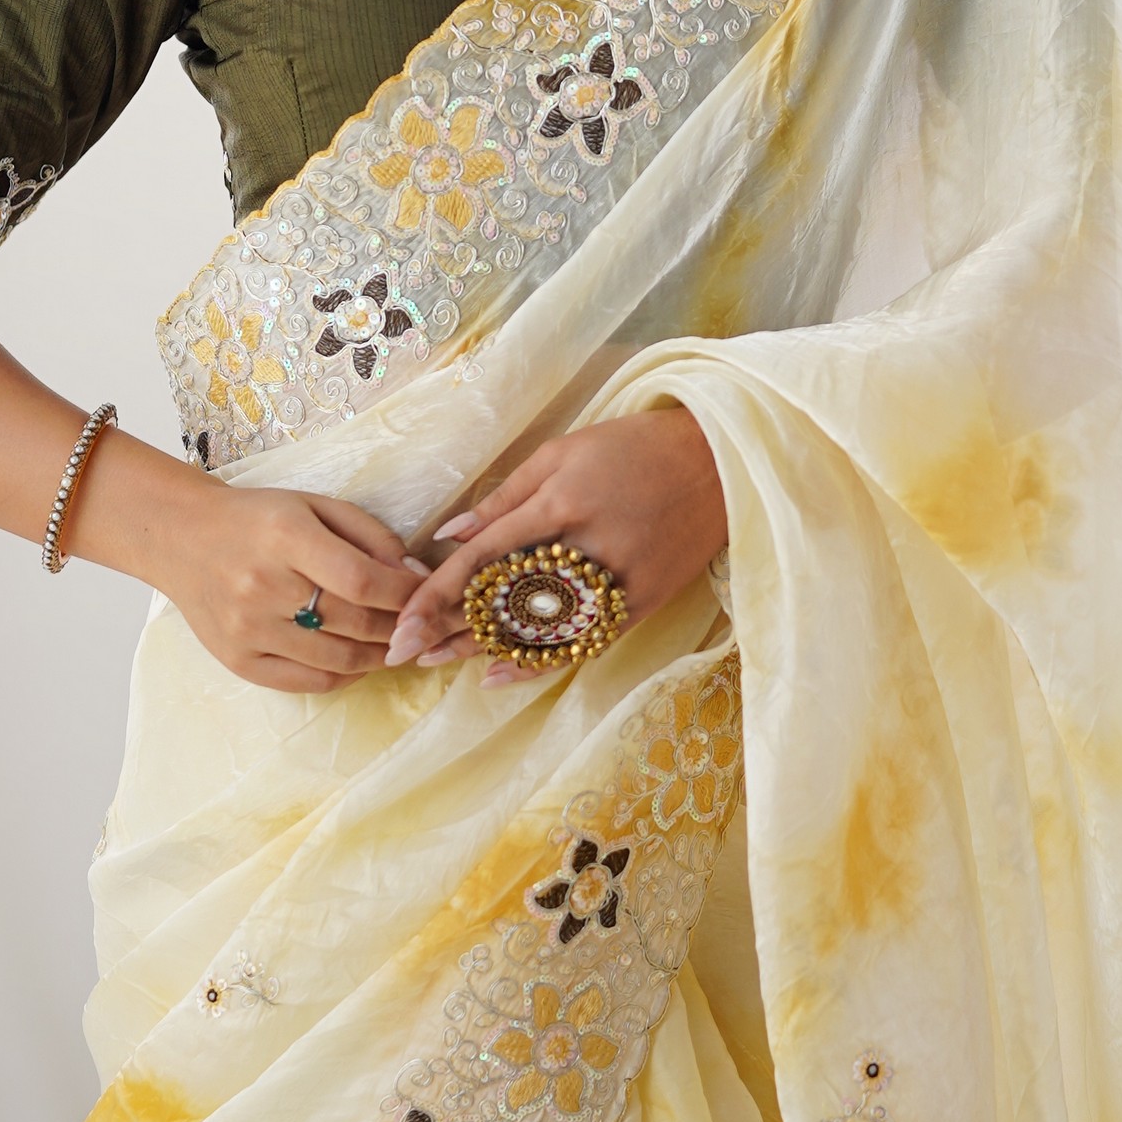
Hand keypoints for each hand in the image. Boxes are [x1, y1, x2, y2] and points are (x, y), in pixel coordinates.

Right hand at [169, 482, 424, 694]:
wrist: (183, 538)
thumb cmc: (258, 519)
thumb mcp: (316, 506)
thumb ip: (371, 537)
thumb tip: (417, 579)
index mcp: (285, 536)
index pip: (362, 581)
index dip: (405, 596)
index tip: (428, 596)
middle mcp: (263, 585)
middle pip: (354, 623)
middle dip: (400, 628)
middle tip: (419, 626)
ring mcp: (247, 628)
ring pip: (337, 660)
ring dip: (379, 657)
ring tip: (396, 644)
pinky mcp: (237, 659)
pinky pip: (306, 682)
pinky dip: (343, 677)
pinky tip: (357, 661)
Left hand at [384, 406, 725, 673]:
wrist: (720, 461)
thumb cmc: (633, 447)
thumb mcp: (563, 451)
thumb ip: (505, 494)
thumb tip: (451, 535)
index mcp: (562, 502)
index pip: (485, 556)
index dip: (438, 592)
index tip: (401, 623)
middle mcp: (589, 547)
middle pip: (506, 600)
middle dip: (449, 628)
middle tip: (404, 654)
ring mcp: (620, 581)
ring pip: (540, 628)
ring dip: (483, 649)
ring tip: (437, 664)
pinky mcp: (644, 602)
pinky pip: (582, 642)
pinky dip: (539, 661)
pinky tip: (499, 675)